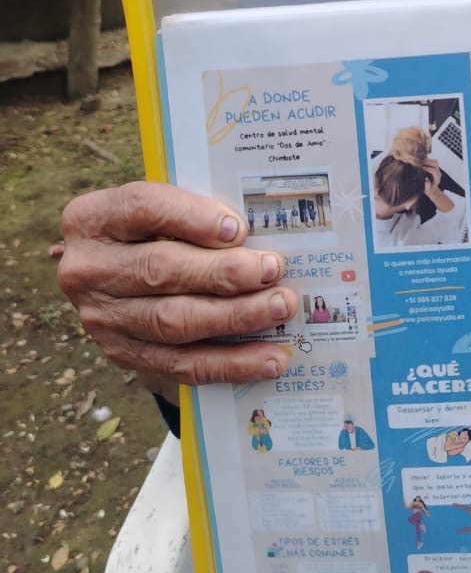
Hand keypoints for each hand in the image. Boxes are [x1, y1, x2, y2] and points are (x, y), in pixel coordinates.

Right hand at [58, 182, 296, 402]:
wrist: (119, 280)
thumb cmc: (155, 231)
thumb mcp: (162, 210)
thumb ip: (196, 213)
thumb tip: (256, 235)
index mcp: (93, 219)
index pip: (142, 208)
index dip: (191, 217)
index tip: (237, 228)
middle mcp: (88, 270)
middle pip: (160, 271)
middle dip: (224, 273)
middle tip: (273, 270)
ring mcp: (103, 319)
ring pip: (174, 322)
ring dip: (235, 316)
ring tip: (279, 307)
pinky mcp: (126, 357)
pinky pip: (183, 365)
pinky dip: (232, 363)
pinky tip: (270, 358)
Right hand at [422, 157, 453, 211]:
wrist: (432, 190)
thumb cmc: (429, 190)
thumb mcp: (428, 190)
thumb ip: (427, 186)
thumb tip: (426, 180)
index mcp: (437, 178)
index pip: (434, 171)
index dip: (428, 168)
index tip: (422, 168)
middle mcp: (438, 173)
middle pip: (436, 164)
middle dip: (428, 162)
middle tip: (421, 162)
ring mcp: (437, 170)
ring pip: (435, 161)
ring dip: (428, 160)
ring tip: (421, 161)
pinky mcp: (435, 168)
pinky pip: (433, 161)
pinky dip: (428, 160)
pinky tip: (422, 161)